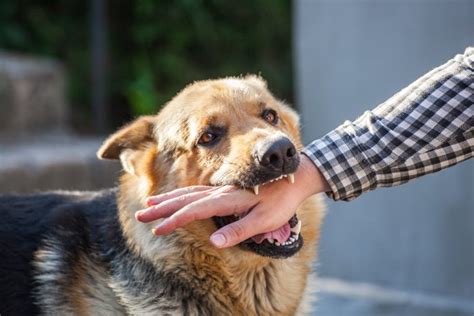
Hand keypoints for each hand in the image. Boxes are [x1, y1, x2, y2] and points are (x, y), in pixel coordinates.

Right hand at [135, 154, 328, 247]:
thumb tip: (214, 242)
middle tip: (142, 213)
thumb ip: (239, 230)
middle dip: (162, 207)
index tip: (158, 229)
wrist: (296, 177)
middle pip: (186, 199)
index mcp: (229, 200)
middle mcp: (221, 192)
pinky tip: (177, 197)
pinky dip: (183, 194)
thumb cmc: (282, 201)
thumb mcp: (265, 220)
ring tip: (151, 203)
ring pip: (189, 192)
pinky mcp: (226, 189)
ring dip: (169, 198)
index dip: (175, 220)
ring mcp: (223, 189)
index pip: (196, 211)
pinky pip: (198, 190)